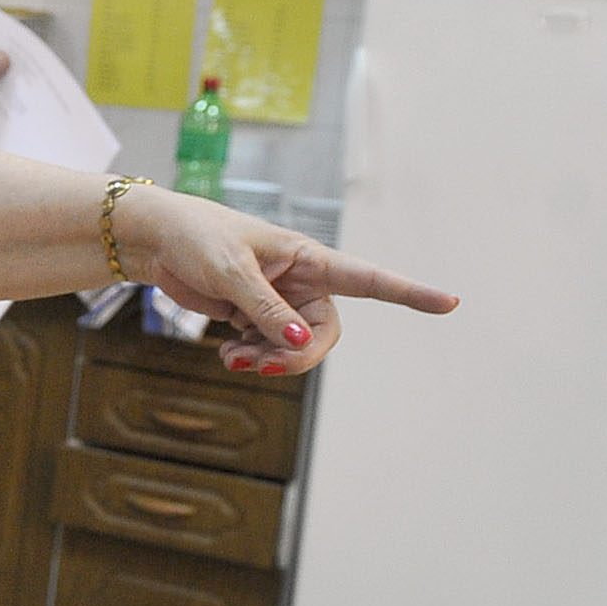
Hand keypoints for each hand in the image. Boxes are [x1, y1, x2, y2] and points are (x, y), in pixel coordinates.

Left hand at [120, 187, 457, 373]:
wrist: (155, 241)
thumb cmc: (196, 239)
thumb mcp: (231, 273)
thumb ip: (266, 309)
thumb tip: (300, 342)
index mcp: (308, 257)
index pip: (369, 278)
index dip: (410, 293)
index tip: (450, 303)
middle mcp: (302, 280)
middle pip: (324, 333)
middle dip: (295, 356)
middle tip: (256, 367)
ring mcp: (280, 300)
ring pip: (296, 347)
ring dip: (270, 361)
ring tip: (231, 359)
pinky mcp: (255, 315)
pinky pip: (269, 348)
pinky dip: (252, 357)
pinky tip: (227, 354)